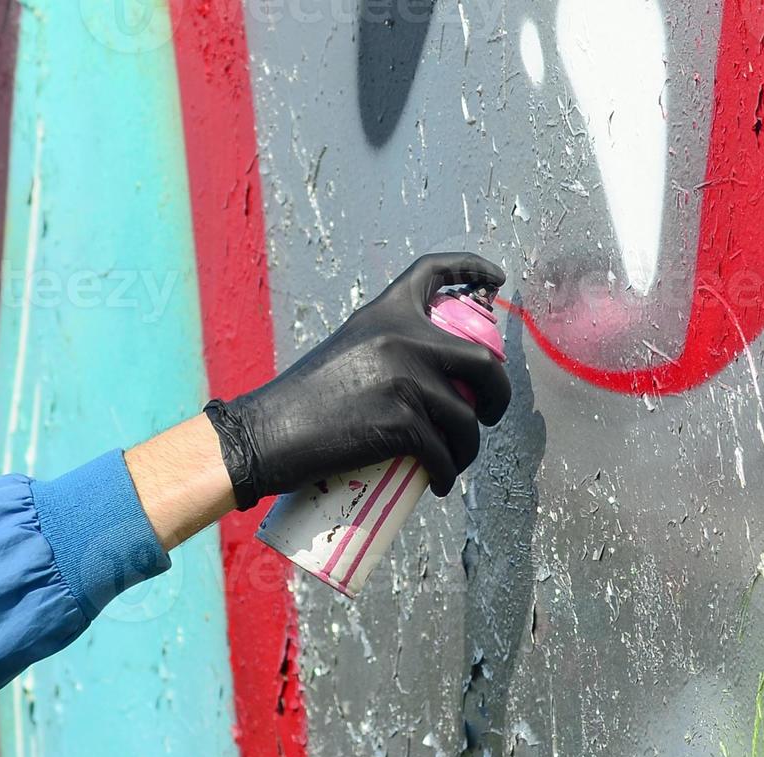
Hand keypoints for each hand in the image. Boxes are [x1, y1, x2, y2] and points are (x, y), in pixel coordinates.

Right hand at [203, 252, 513, 509]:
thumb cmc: (299, 402)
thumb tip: (434, 381)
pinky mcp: (401, 422)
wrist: (265, 433)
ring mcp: (404, 379)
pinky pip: (444, 452)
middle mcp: (401, 337)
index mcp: (385, 313)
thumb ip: (387, 352)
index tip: (495, 280)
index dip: (472, 268)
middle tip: (489, 414)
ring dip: (467, 448)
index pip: (434, 270)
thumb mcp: (347, 352)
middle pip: (482, 361)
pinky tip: (438, 482)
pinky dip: (446, 473)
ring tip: (452, 462)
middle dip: (498, 394)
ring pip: (466, 419)